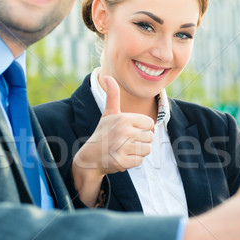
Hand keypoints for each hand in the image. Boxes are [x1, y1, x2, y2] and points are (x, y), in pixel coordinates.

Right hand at [71, 76, 153, 205]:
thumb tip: (108, 77)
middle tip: (126, 141)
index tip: (131, 130)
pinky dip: (133, 161)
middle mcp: (123, 131)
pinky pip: (140, 161)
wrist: (90, 157)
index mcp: (124, 118)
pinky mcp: (122, 161)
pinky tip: (122, 157)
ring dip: (138, 151)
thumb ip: (113, 96)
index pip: (150, 123)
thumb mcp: (108, 113)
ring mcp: (122, 147)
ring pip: (147, 149)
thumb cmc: (103, 133)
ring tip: (125, 149)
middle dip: (141, 140)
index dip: (143, 128)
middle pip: (150, 137)